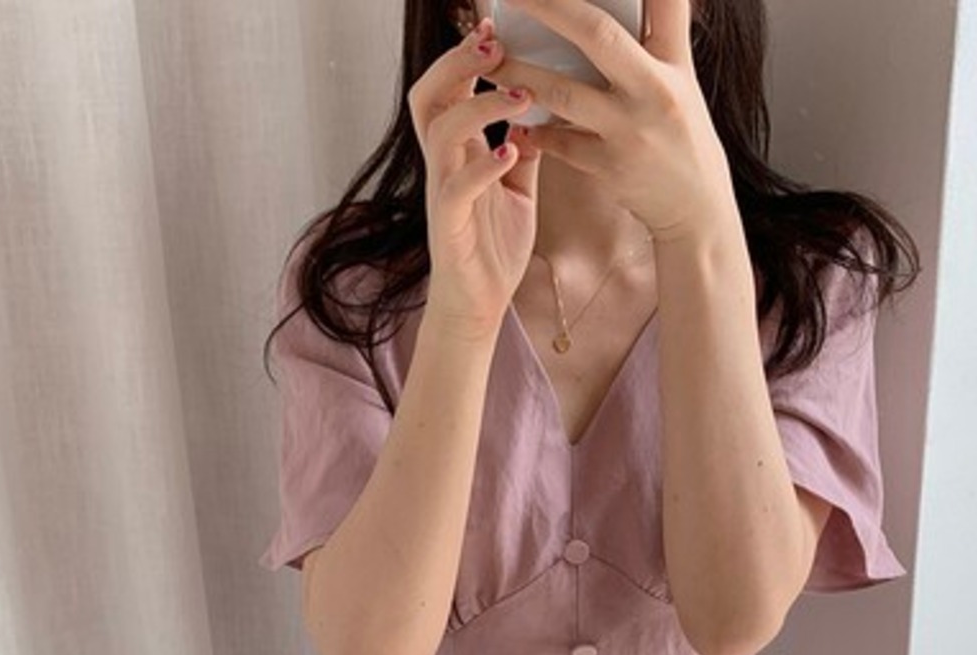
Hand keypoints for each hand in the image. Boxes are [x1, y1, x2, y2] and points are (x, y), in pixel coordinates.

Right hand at [407, 16, 545, 328]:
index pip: (449, 88)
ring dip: (479, 105)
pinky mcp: (448, 225)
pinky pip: (456, 186)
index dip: (466, 54)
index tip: (496, 26)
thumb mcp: (518, 188)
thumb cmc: (494, 247)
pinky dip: (483, 164)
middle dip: (457, 61)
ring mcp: (442, 193)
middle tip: (494, 40)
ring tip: (520, 94)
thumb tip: (547, 110)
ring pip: (441, 131)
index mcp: (459, 153)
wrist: (481, 306)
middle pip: (429, 94)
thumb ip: (526, 149)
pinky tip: (512, 151)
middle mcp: (443, 165)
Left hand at [486, 0, 735, 243]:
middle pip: (597, 35)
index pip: (664, 2)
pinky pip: (560, 142)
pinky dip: (536, 130)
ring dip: (519, 74)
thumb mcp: (684, 81)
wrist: (697, 212)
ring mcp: (630, 131)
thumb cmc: (685, 138)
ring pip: (563, 93)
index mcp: (675, 63)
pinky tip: (517, 121)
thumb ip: (663, 34)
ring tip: (491, 60)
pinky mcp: (610, 168)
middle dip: (550, 6)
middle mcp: (655, 91)